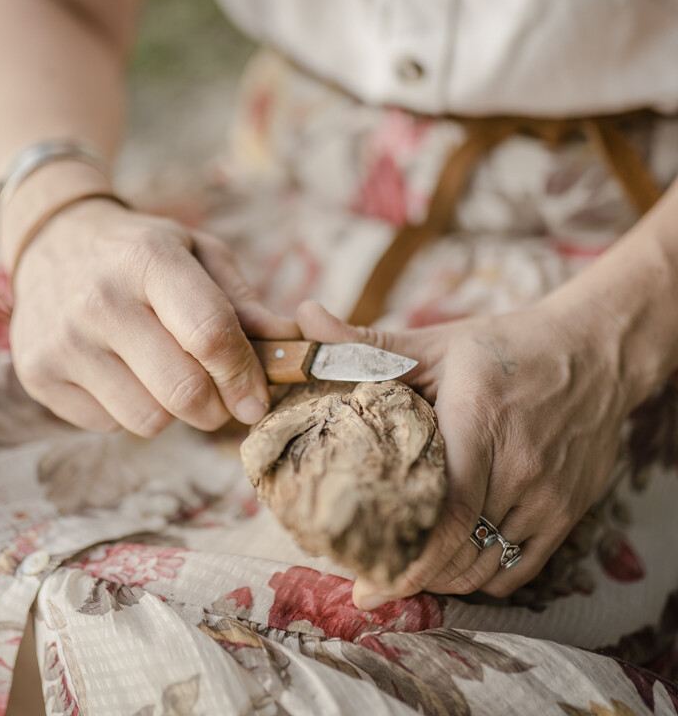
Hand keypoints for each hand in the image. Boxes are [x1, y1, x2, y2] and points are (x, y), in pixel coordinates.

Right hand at [10, 198, 298, 434]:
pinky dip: (128, 409)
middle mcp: (99, 300)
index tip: (257, 398)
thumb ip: (243, 301)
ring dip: (172, 411)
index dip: (244, 376)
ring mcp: (62, 340)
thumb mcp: (198, 253)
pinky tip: (122, 372)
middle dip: (217, 407)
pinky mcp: (36, 374)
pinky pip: (109, 424)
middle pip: (183, 391)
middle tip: (220, 397)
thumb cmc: (141, 251)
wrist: (54, 240)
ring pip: (148, 419)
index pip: (210, 335)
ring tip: (165, 375)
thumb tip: (286, 346)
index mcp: (148, 259)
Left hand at [295, 298, 629, 606]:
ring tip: (404, 572)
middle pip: (461, 551)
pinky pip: (519, 569)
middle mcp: (519, 468)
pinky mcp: (568, 512)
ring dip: (443, 578)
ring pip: (488, 568)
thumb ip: (365, 341)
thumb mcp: (435, 343)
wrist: (594, 353)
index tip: (365, 583)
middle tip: (369, 574)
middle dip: (410, 573)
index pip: (447, 512)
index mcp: (478, 423)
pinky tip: (453, 563)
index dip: (406, 559)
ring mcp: (548, 496)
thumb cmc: (505, 348)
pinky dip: (482, 576)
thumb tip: (303, 315)